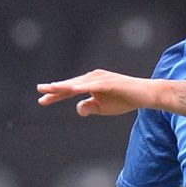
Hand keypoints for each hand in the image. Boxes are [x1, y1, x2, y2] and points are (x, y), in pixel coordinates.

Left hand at [37, 70, 157, 115]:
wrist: (146, 95)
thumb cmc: (124, 100)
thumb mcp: (102, 108)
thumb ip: (88, 107)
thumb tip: (78, 109)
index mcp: (89, 84)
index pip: (69, 90)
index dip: (56, 95)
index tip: (42, 100)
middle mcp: (93, 77)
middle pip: (71, 84)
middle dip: (55, 88)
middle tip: (40, 91)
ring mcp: (101, 78)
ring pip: (79, 83)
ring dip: (65, 86)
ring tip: (51, 89)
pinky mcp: (110, 82)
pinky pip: (93, 86)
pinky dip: (82, 87)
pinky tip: (72, 90)